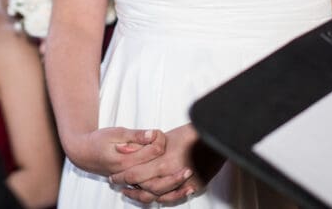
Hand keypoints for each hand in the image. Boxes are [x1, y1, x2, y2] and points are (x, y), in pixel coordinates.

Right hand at [66, 127, 165, 176]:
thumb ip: (135, 135)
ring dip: (159, 158)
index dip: (159, 138)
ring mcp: (131, 180)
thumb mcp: (115, 133)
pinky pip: (148, 176)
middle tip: (158, 136)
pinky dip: (153, 167)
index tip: (156, 131)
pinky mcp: (131, 181)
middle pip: (158, 162)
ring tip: (155, 145)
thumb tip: (153, 134)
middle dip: (162, 148)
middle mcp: (131, 174)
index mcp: (126, 161)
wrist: (83, 155)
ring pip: (155, 171)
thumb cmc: (98, 141)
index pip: (155, 151)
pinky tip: (150, 157)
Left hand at [108, 124, 222, 203]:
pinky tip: (151, 196)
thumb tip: (127, 149)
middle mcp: (172, 175)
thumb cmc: (192, 133)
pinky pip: (172, 197)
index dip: (122, 176)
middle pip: (144, 188)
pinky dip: (159, 198)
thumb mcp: (167, 136)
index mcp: (164, 161)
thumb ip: (147, 145)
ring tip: (130, 192)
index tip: (114, 176)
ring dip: (141, 195)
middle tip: (118, 184)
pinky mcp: (194, 187)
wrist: (217, 136)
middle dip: (129, 187)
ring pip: (157, 196)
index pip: (136, 174)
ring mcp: (184, 184)